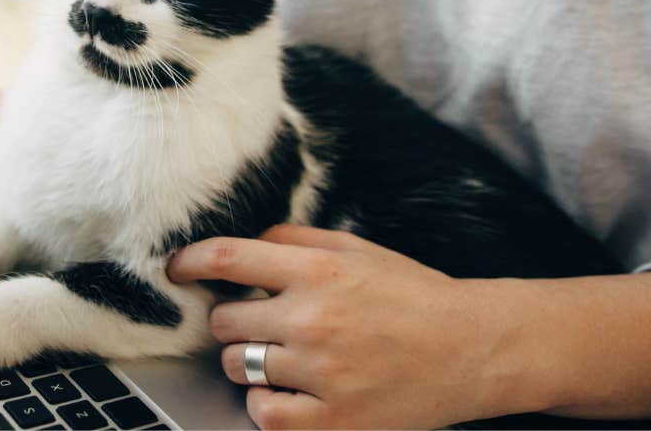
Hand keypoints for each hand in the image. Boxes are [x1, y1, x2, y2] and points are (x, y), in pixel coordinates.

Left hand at [167, 225, 517, 428]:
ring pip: (237, 366)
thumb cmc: (413, 295)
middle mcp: (314, 318)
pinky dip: (265, 404)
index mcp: (319, 269)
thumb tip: (243, 242)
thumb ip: (295, 238)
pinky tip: (286, 392)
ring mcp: (321, 372)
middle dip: (235, 320)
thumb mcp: (357, 249)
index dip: (190, 263)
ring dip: (248, 362)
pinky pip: (263, 414)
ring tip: (283, 357)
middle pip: (225, 320)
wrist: (474, 349)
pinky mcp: (333, 420)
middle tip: (264, 323)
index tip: (176, 270)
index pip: (228, 257)